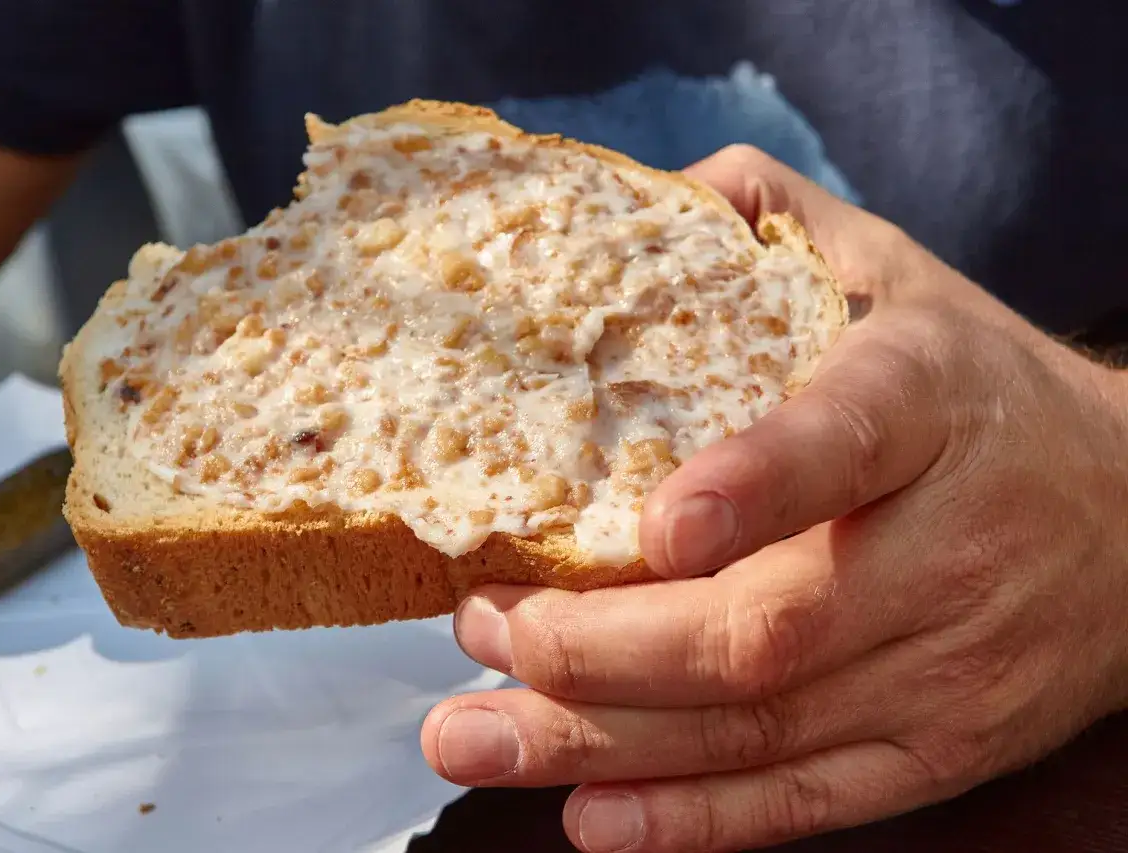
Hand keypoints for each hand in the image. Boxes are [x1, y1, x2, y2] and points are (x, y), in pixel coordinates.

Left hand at [420, 145, 1127, 851]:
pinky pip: (806, 799)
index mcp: (931, 403)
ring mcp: (945, 669)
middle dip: (602, 645)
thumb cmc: (980, 393)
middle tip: (476, 630)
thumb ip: (782, 224)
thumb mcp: (902, 281)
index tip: (653, 523)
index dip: (754, 486)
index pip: (849, 441)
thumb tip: (662, 192)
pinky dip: (691, 818)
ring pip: (760, 725)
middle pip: (771, 624)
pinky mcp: (937, 749)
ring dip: (602, 740)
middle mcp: (947, 550)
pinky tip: (588, 813)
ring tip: (475, 738)